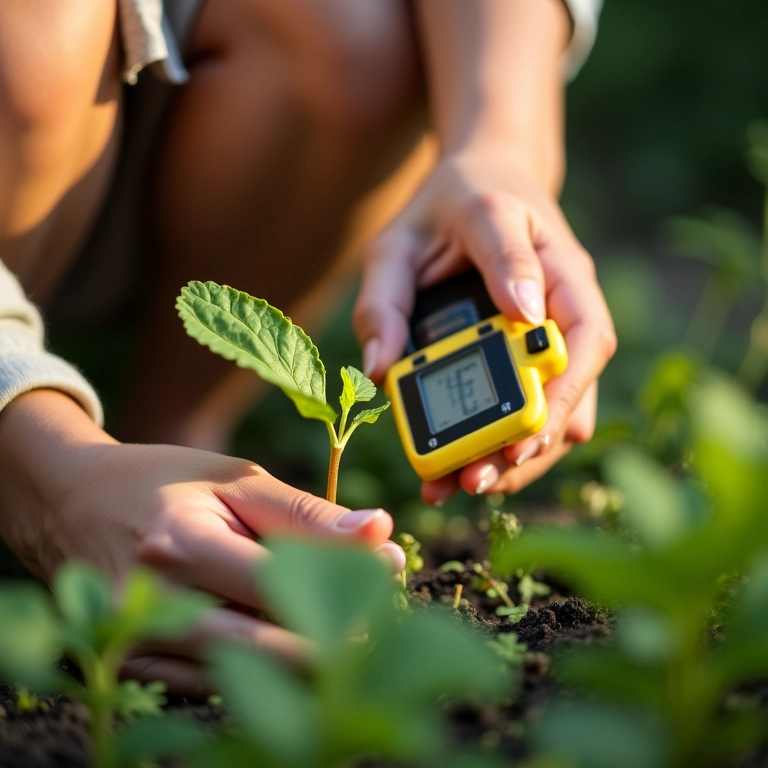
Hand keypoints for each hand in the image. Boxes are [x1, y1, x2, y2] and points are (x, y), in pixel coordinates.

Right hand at [0, 390, 404, 694]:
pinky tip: (282, 637)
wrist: (71, 502)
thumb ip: (308, 513)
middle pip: (265, 649)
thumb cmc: (164, 482)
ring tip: (337, 623)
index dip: (345, 588)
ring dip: (300, 658)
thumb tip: (382, 535)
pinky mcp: (130, 668)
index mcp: (181, 545)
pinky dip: (257, 668)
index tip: (389, 580)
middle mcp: (153, 604)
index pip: (282, 588)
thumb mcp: (237, 481)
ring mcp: (135, 645)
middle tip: (374, 617)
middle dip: (332, 639)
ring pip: (243, 676)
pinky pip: (212, 685)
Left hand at [353, 149, 615, 502]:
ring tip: (465, 485)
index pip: (583, 329)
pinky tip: (464, 466)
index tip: (526, 430)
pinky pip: (532, 402)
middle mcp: (564, 301)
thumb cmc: (444, 207)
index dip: (564, 387)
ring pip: (560, 406)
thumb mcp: (400, 241)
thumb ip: (386, 300)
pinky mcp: (534, 351)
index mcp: (549, 260)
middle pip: (574, 385)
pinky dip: (504, 439)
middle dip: (532, 440)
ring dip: (519, 453)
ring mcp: (554, 329)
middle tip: (481, 477)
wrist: (480, 183)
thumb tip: (385, 370)